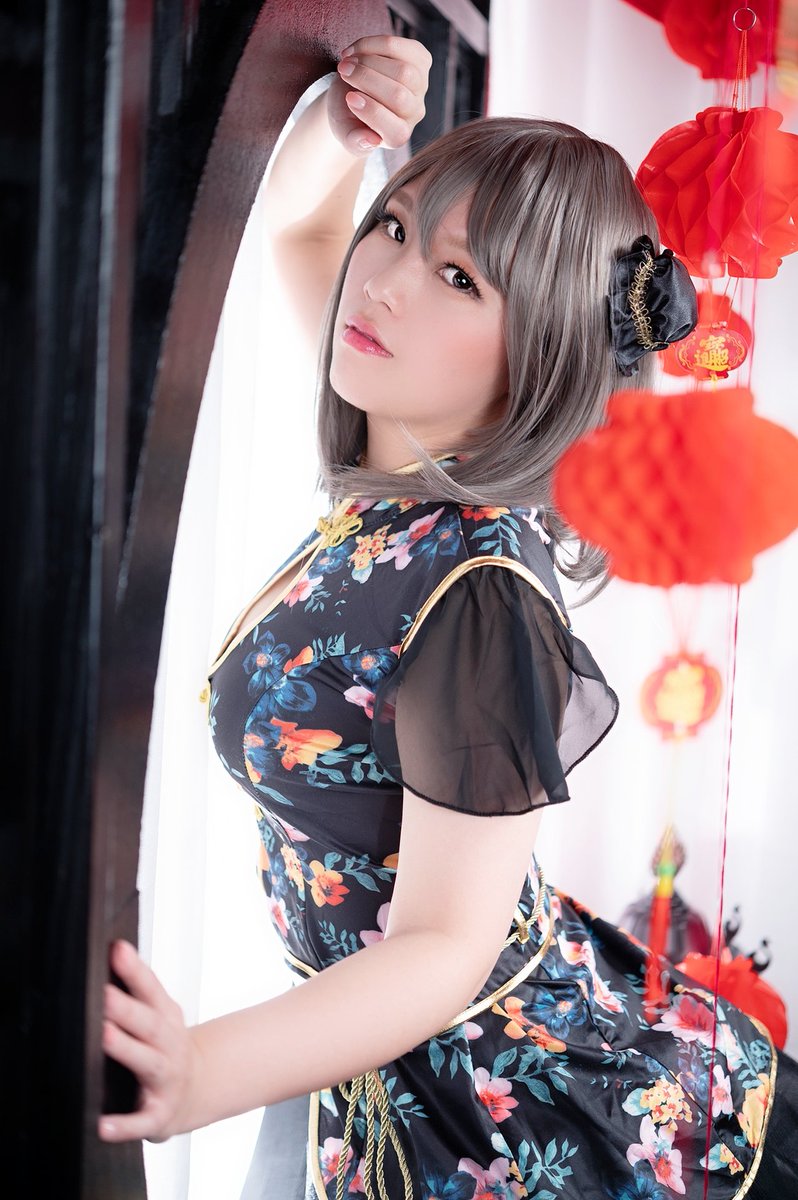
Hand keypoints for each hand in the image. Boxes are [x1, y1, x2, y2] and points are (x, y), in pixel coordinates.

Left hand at [98, 939, 200, 1142]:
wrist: (197, 1088)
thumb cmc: (166, 1047)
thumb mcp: (159, 1013)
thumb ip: (137, 987)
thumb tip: (112, 951)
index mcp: (166, 1016)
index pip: (151, 988)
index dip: (134, 969)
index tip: (117, 949)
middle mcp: (169, 1044)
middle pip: (148, 1023)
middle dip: (125, 1008)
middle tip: (103, 994)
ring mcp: (166, 1078)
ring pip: (147, 1063)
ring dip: (126, 1049)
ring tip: (104, 1036)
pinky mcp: (159, 1114)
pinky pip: (142, 1121)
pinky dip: (124, 1124)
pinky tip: (104, 1124)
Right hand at [327, 34, 431, 156]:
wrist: (350, 92)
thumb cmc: (347, 115)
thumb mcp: (343, 131)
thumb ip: (353, 141)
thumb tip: (369, 141)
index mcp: (397, 137)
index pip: (395, 129)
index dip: (372, 112)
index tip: (348, 98)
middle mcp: (414, 114)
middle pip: (398, 96)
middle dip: (366, 79)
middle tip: (343, 71)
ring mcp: (420, 87)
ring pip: (404, 71)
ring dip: (370, 59)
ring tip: (347, 61)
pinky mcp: (420, 61)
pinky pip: (404, 48)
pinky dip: (376, 43)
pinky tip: (357, 50)